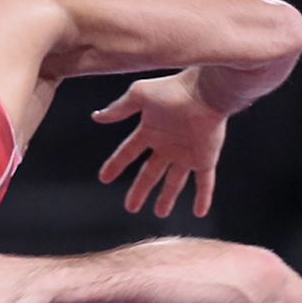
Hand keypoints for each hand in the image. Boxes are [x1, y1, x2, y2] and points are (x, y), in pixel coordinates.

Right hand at [93, 69, 225, 217]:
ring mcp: (187, 153)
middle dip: (140, 190)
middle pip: (150, 173)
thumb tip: (96, 117)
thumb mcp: (139, 96)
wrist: (204, 92)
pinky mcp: (205, 159)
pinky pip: (204, 183)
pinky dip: (203, 197)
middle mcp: (167, 144)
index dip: (116, 165)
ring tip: (160, 213)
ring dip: (168, 197)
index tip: (104, 179)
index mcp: (151, 130)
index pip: (129, 152)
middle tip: (131, 208)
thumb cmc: (172, 90)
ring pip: (175, 181)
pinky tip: (200, 212)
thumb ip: (118, 109)